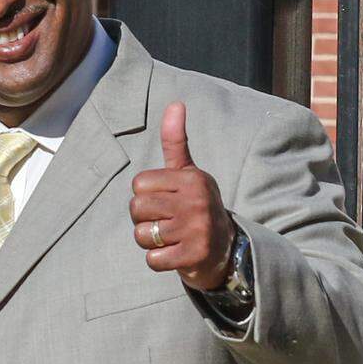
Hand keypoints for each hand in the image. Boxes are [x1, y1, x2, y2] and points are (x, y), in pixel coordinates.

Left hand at [129, 101, 235, 290]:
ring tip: (170, 238)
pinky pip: (152, 259)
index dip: (145, 195)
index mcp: (192, 179)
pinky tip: (175, 254)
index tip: (165, 201)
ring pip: (142, 235)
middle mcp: (196, 202)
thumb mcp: (188, 173)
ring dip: (150, 241)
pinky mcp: (194, 257)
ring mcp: (197, 230)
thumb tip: (175, 103)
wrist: (226, 250)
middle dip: (143, 218)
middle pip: (136, 208)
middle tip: (165, 221)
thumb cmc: (196, 206)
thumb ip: (175, 141)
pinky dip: (158, 260)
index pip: (139, 184)